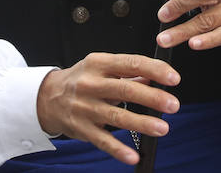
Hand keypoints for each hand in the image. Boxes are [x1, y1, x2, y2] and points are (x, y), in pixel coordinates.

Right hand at [35, 53, 179, 165]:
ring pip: (117, 116)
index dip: (154, 70)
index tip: (173, 78)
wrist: (47, 97)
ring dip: (141, 123)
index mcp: (99, 63)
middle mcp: (91, 84)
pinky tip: (133, 156)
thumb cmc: (80, 80)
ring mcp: (85, 107)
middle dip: (152, 97)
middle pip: (126, 89)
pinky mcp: (82, 128)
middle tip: (173, 105)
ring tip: (162, 128)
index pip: (131, 63)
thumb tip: (155, 76)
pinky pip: (103, 141)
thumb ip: (128, 73)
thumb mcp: (101, 68)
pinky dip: (118, 150)